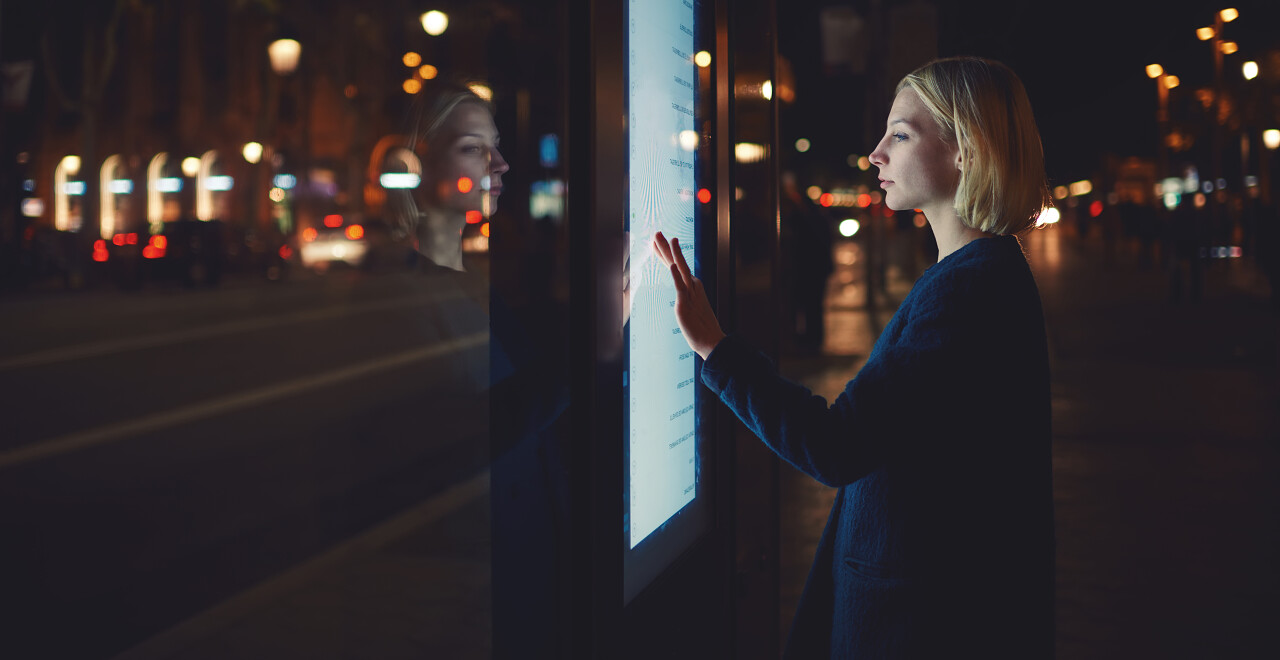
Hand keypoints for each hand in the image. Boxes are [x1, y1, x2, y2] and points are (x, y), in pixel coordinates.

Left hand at [652, 232, 724, 359]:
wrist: (711, 340)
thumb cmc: (701, 327)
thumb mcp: (691, 308)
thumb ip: (686, 299)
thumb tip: (682, 295)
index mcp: (692, 286)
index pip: (676, 266)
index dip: (665, 254)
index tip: (657, 243)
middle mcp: (692, 286)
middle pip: (677, 262)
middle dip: (666, 247)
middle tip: (657, 233)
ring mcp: (690, 293)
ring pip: (679, 268)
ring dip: (671, 253)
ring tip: (664, 240)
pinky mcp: (685, 303)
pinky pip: (680, 287)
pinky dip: (676, 276)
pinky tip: (671, 266)